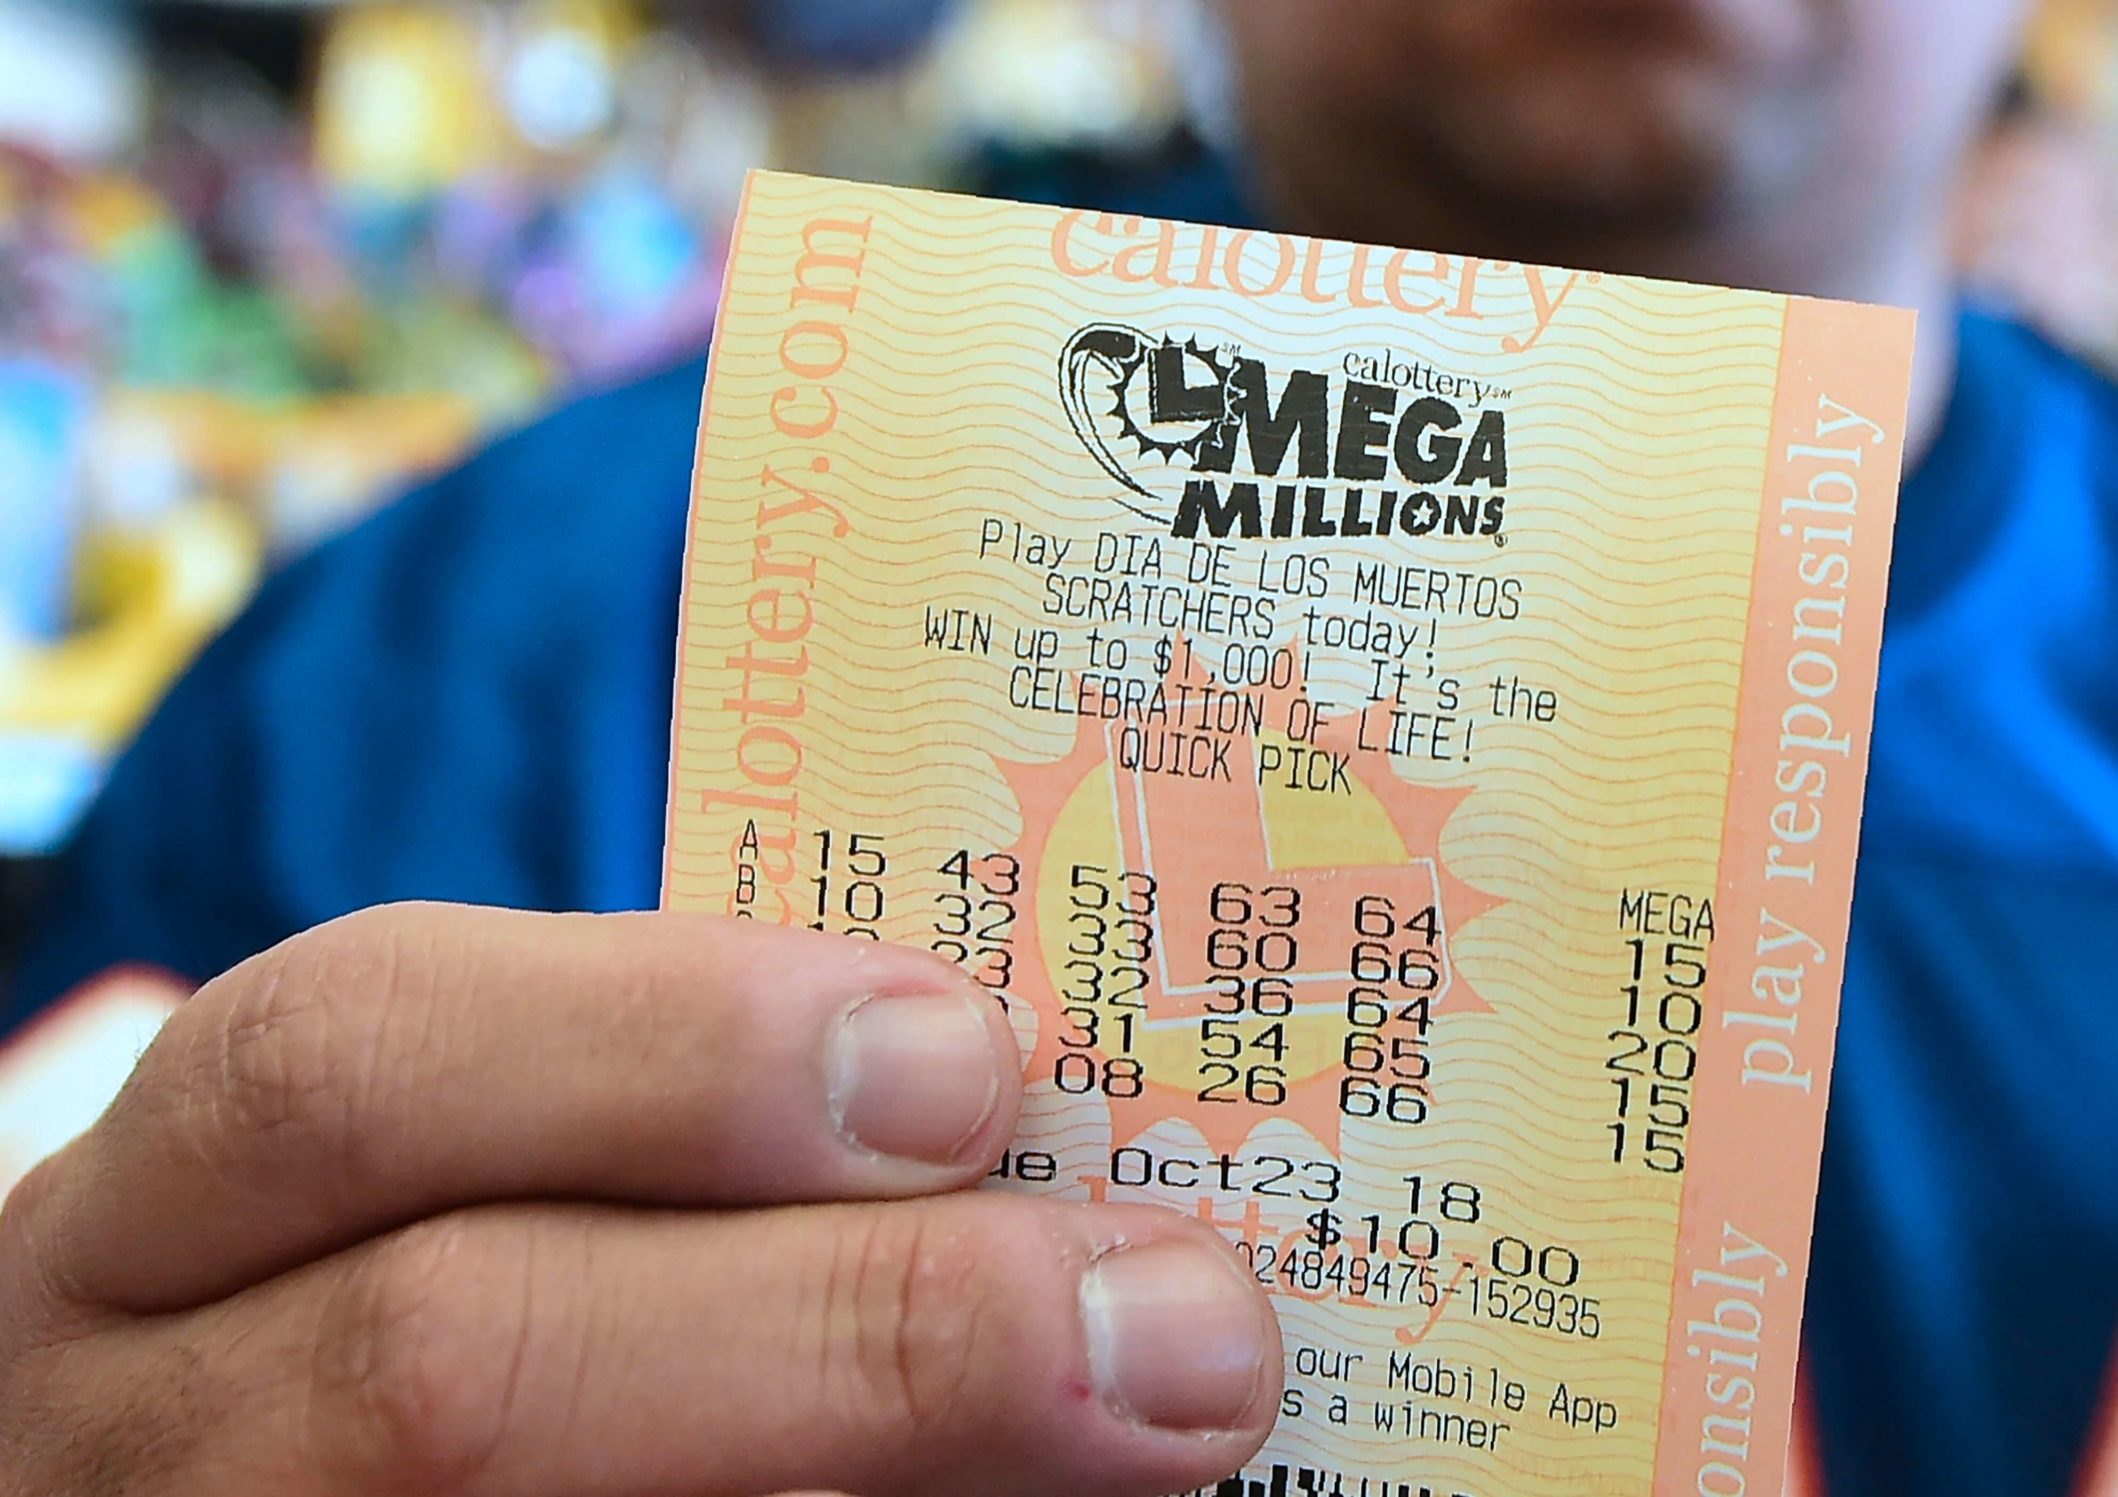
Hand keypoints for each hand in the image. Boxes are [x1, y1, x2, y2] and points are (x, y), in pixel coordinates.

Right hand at [0, 905, 1280, 1495]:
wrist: (252, 1488)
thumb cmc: (390, 1293)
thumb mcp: (459, 1183)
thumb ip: (675, 1142)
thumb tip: (1054, 1132)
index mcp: (180, 1200)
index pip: (352, 1060)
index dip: (670, 1042)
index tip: (973, 1054)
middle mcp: (145, 1417)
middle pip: (446, 1357)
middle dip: (857, 1323)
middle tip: (1181, 1313)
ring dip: (888, 1468)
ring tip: (1166, 1432)